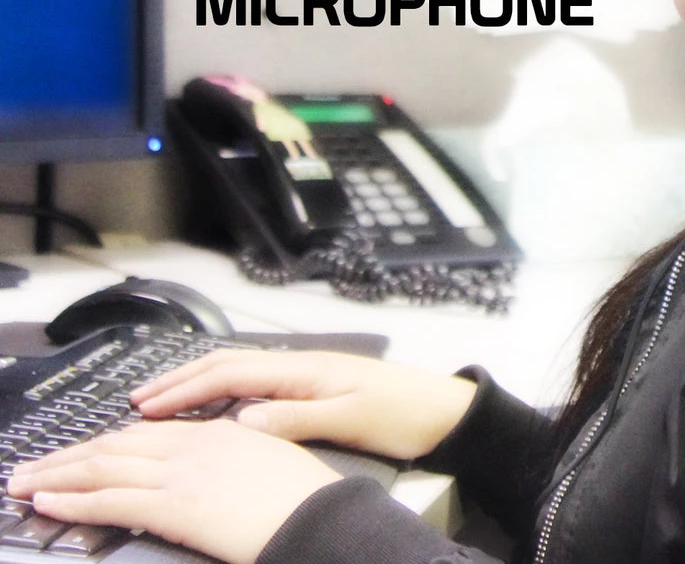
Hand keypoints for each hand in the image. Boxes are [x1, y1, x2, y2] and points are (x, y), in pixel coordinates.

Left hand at [7, 419, 340, 563]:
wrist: (318, 513)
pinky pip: (110, 500)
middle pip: (116, 444)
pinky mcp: (174, 505)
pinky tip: (48, 502)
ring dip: (58, 474)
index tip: (78, 452)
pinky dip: (73, 500)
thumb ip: (233, 454)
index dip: (104, 442)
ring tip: (26, 481)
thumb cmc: (302, 496)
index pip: (145, 433)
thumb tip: (213, 461)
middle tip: (33, 466)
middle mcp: (193, 444)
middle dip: (68, 455)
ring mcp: (181, 473)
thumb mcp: (268, 461)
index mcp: (217, 432)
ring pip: (104, 466)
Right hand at [129, 350, 476, 459]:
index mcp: (304, 369)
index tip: (148, 405)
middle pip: (230, 365)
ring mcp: (308, 373)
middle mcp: (301, 365)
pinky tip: (217, 404)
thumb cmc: (401, 414)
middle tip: (140, 398)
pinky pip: (258, 383)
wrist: (442, 411)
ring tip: (165, 398)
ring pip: (241, 372)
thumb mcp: (348, 419)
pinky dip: (225, 390)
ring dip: (200, 382)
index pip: (232, 374)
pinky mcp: (316, 387)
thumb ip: (293, 418)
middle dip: (182, 379)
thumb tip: (239, 420)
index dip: (186, 389)